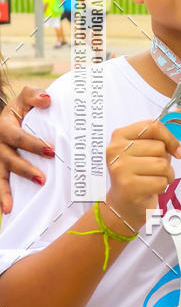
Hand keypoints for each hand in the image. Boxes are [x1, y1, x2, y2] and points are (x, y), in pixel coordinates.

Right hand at [0, 86, 52, 212]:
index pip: (18, 137)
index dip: (34, 144)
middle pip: (9, 159)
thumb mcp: (24, 99)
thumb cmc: (21, 110)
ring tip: (9, 207)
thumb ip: (33, 95)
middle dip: (25, 170)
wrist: (8, 120)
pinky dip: (1, 197)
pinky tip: (6, 211)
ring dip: (4, 192)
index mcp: (4, 127)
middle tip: (42, 179)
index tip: (51, 151)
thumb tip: (47, 99)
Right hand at [105, 120, 180, 229]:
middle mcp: (116, 150)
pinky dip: (162, 187)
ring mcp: (120, 168)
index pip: (153, 126)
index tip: (178, 150)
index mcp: (120, 135)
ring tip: (153, 179)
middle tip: (154, 169)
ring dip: (166, 175)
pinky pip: (161, 182)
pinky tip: (150, 189)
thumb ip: (165, 131)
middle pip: (159, 148)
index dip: (170, 138)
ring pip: (162, 165)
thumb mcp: (148, 148)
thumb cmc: (139, 172)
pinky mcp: (129, 187)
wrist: (123, 204)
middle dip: (165, 161)